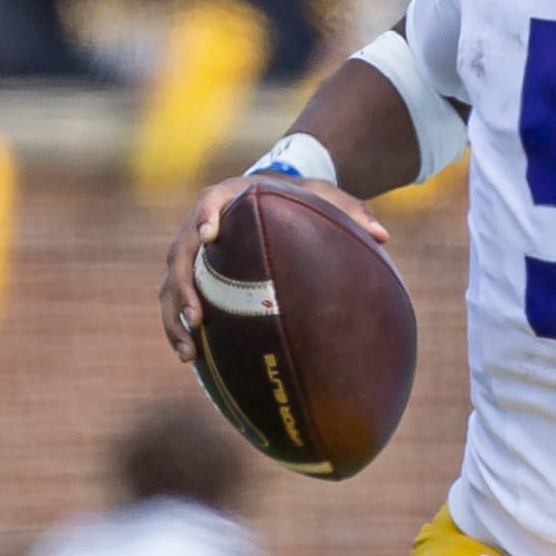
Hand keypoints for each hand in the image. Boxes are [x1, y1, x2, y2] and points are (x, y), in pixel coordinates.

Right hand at [160, 176, 388, 362]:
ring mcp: (193, 254)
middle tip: (197, 316)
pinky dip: (181, 328)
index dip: (205, 216)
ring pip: (172, 285)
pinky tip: (193, 359)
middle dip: (184, 286)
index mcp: (228, 198)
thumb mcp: (325, 196)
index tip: (209, 234)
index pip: (209, 202)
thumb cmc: (297, 197)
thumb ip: (351, 211)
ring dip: (175, 318)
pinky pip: (178, 303)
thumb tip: (383, 236)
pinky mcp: (192, 277)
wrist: (268, 198)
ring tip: (189, 353)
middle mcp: (201, 224)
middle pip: (180, 253)